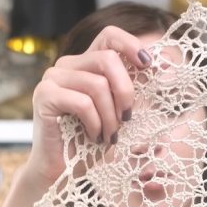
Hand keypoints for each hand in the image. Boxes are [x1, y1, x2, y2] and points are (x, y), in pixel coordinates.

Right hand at [25, 26, 152, 192]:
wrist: (62, 170)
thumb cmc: (92, 142)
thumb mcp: (118, 111)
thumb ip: (131, 89)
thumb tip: (161, 68)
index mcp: (84, 63)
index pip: (109, 36)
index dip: (131, 45)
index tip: (148, 67)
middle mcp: (66, 65)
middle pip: (107, 59)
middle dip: (125, 91)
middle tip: (127, 119)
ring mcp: (52, 78)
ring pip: (97, 84)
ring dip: (110, 115)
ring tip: (110, 135)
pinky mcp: (44, 96)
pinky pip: (82, 103)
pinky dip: (95, 123)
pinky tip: (94, 137)